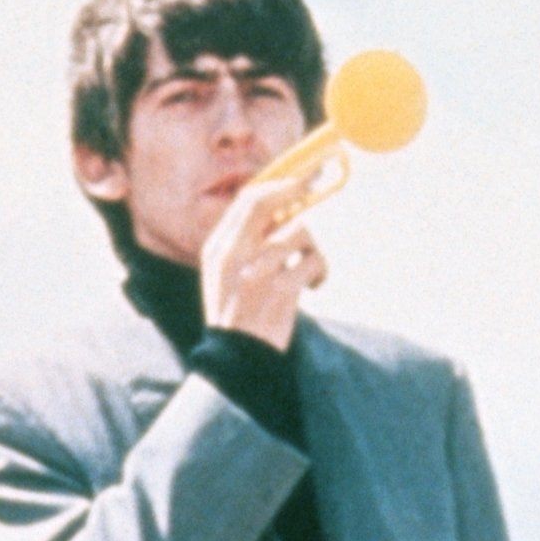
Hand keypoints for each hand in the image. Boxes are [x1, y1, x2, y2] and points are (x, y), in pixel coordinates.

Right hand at [200, 176, 327, 349]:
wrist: (236, 364)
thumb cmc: (240, 317)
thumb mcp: (230, 277)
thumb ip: (249, 243)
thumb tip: (287, 204)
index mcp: (218, 251)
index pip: (247, 201)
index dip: (278, 182)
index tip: (301, 175)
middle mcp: (233, 257)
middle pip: (269, 204)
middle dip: (299, 189)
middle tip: (321, 182)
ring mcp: (255, 272)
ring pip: (299, 231)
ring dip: (313, 247)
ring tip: (310, 270)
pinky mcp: (279, 290)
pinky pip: (313, 260)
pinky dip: (320, 271)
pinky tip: (314, 285)